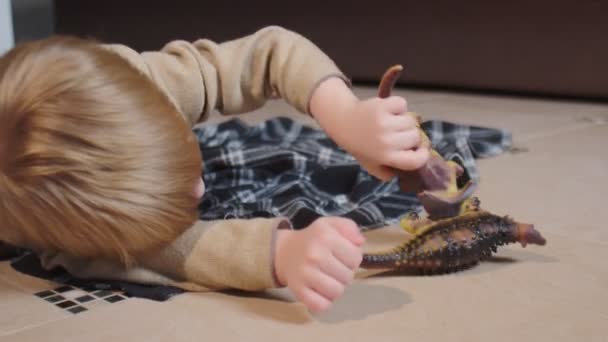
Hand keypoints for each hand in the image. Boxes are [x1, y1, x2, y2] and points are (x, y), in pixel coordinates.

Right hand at [274, 217, 364, 312]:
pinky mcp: (298, 290)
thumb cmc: (313, 238)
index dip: (353, 258)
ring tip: (328, 279)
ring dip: (336, 288)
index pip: (356, 257)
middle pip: (348, 277)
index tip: (342, 256)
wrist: (284, 252)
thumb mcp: (331, 225)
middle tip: (333, 267)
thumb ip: (349, 227)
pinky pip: (322, 305)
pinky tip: (320, 291)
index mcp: (325, 236)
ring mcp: (305, 274)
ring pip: (337, 292)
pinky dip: (324, 302)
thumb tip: (360, 242)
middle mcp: (315, 254)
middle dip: (344, 273)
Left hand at [309, 77, 429, 180]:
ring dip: (404, 120)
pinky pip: (402, 104)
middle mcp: (386, 141)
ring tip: (391, 123)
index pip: (416, 160)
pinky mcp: (382, 106)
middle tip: (398, 134)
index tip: (422, 150)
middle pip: (416, 137)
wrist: (343, 122)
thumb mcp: (373, 166)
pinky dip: (398, 106)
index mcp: (385, 157)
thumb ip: (391, 173)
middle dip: (410, 135)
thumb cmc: (362, 145)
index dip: (423, 155)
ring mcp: (384, 123)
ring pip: (411, 120)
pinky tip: (388, 112)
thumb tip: (411, 170)